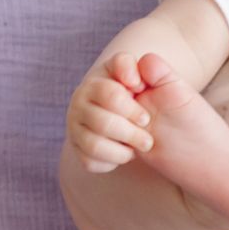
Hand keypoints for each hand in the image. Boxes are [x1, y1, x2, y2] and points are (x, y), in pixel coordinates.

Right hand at [65, 52, 154, 172]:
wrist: (145, 119)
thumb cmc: (148, 96)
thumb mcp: (153, 78)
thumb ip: (149, 68)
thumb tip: (133, 79)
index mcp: (97, 81)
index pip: (110, 94)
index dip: (132, 109)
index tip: (146, 117)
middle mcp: (80, 101)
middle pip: (103, 123)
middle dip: (132, 134)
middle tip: (147, 139)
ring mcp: (75, 125)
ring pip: (95, 145)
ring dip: (123, 151)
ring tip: (138, 148)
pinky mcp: (77, 148)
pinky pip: (90, 161)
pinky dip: (111, 161)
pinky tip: (124, 153)